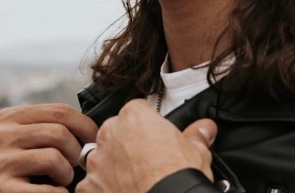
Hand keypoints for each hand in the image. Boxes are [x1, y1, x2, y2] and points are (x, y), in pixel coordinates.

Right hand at [0, 103, 98, 191]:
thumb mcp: (10, 141)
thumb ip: (38, 130)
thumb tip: (86, 130)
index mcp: (8, 119)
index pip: (59, 111)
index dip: (85, 125)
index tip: (94, 139)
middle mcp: (0, 136)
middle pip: (60, 133)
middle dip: (77, 152)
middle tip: (76, 166)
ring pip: (54, 159)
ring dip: (66, 174)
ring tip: (60, 182)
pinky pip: (49, 190)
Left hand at [77, 99, 216, 192]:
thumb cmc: (176, 178)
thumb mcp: (197, 152)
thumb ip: (197, 136)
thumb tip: (205, 129)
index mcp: (134, 117)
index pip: (137, 110)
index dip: (148, 125)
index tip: (156, 136)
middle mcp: (110, 135)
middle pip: (116, 132)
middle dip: (127, 144)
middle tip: (147, 160)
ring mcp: (97, 162)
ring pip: (102, 158)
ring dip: (114, 166)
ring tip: (135, 180)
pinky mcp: (88, 188)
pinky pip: (94, 185)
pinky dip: (104, 189)